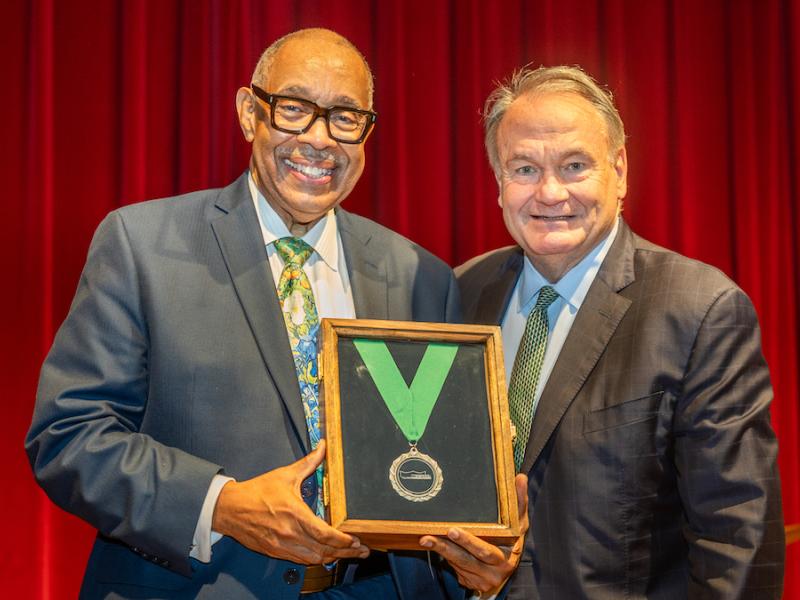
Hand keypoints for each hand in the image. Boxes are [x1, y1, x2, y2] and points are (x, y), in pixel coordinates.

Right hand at [212, 440, 368, 564]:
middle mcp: (289, 533)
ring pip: (313, 559)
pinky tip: (326, 556)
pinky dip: (315, 560)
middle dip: (345, 553)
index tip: (355, 540)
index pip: (324, 533)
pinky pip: (300, 561)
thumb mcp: (285, 474)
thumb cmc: (257, 491)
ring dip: (332, 558)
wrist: (229, 508)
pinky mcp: (274, 552)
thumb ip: (308, 462)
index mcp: (294, 513)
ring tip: (348, 555)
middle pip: (323, 550)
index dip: (343, 540)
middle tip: (361, 551)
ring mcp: (281, 546)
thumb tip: (323, 446)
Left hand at [419, 474, 528, 595]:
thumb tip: (520, 477)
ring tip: (426, 539)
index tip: (452, 530)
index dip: (469, 541)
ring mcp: (482, 579)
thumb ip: (519, 502)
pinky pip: (455, 569)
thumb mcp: (518, 524)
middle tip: (437, 532)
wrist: (504, 570)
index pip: (487, 549)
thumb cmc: (511, 541)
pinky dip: (445, 556)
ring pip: (459, 563)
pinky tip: (433, 545)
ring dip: (442, 550)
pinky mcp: (470, 583)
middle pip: (470, 559)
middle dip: (451, 546)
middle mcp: (495, 571)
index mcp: (508, 556)